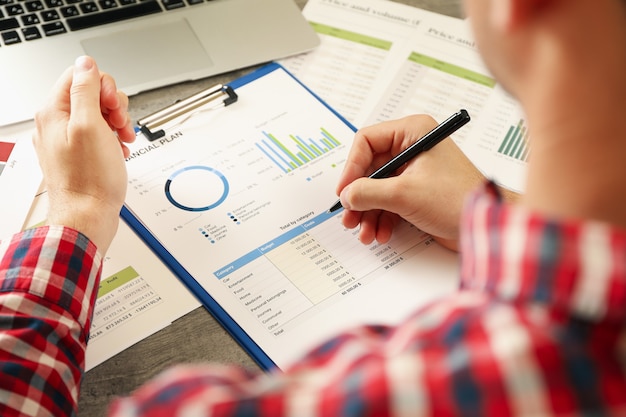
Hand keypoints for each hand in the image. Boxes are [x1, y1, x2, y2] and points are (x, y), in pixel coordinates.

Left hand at [33, 56, 134, 252]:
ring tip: (122, 140)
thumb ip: (86, 90)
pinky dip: (113, 140)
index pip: (79, 75)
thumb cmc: (90, 179)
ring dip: (117, 124)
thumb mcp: (90, 126)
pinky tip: (118, 151)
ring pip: (98, 115)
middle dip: (113, 107)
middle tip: (119, 125)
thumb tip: (86, 64)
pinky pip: (99, 135)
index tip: (112, 106)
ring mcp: (68, 140)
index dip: (103, 86)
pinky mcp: (79, 154)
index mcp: (54, 112)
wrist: (89, 215)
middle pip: (91, 94)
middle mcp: (57, 124)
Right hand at [336, 114, 484, 250]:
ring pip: (377, 189)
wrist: (485, 225)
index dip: (351, 167)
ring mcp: (414, 171)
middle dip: (359, 197)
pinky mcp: (417, 191)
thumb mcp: (404, 194)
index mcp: (413, 132)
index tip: (344, 191)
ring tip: (365, 233)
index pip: (367, 141)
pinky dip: (381, 218)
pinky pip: (388, 201)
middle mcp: (412, 148)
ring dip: (368, 212)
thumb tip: (346, 195)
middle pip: (369, 169)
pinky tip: (381, 234)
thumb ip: (368, 192)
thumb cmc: (458, 199)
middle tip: (349, 217)